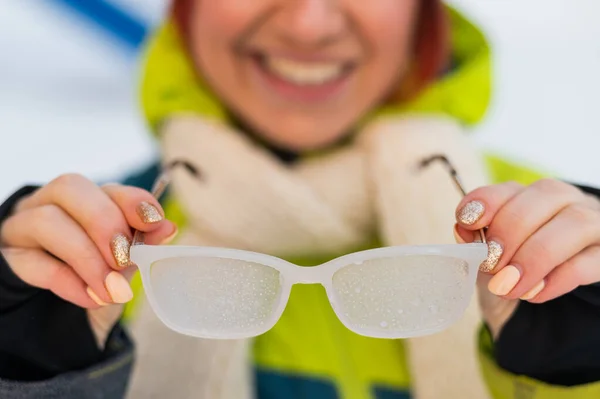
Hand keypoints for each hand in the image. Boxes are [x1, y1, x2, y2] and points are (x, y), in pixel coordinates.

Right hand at [0, 174, 176, 345]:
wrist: (57, 329)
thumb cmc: (95, 285)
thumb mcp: (122, 268)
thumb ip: (141, 246)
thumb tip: (168, 228)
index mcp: (86, 202)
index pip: (107, 187)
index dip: (133, 200)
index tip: (156, 222)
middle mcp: (50, 205)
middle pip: (70, 188)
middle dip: (104, 221)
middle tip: (124, 259)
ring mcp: (22, 228)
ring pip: (46, 220)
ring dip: (86, 256)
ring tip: (110, 289)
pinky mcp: (7, 258)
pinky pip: (31, 261)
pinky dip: (67, 281)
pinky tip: (90, 300)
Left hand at [453, 179, 599, 337]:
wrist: (549, 299)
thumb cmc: (515, 267)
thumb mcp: (491, 256)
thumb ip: (477, 241)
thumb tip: (463, 230)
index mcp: (530, 196)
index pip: (509, 186)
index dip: (487, 201)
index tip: (467, 222)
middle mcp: (565, 201)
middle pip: (545, 196)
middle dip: (511, 231)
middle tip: (490, 264)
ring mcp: (593, 224)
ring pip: (574, 223)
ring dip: (535, 256)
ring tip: (507, 285)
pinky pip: (590, 261)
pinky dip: (557, 279)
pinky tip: (533, 294)